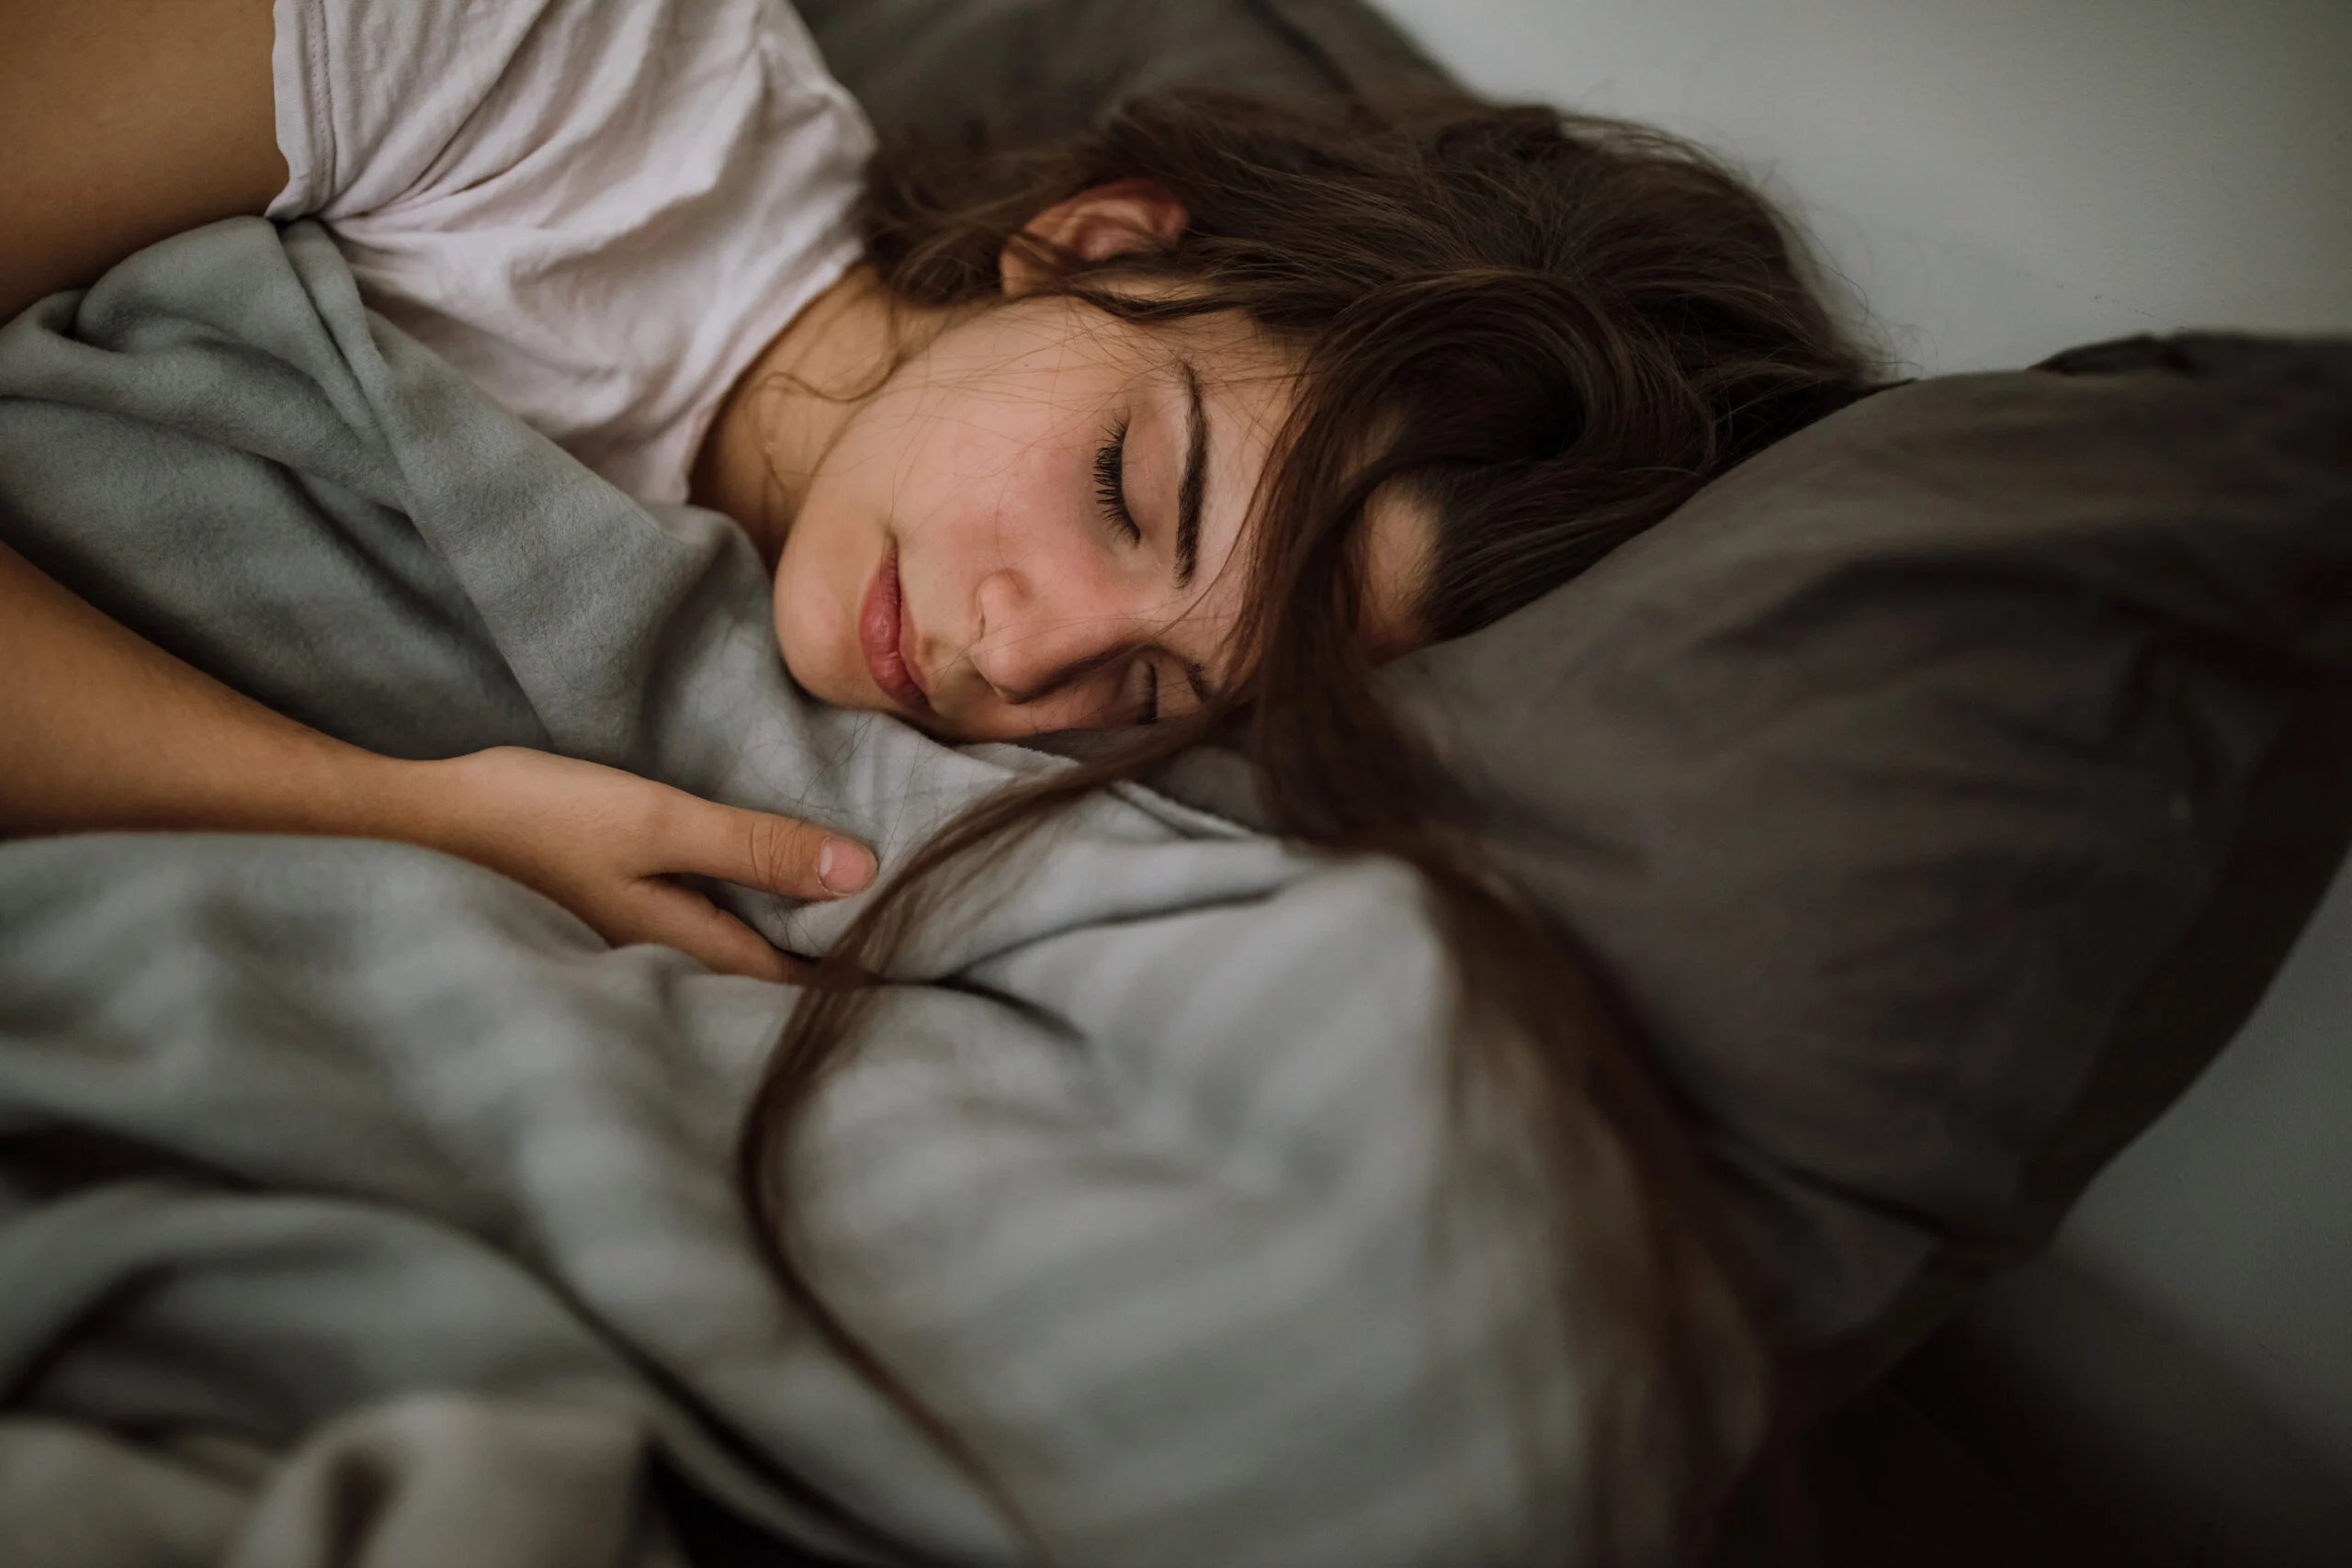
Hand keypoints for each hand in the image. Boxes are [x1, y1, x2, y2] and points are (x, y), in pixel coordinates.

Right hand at [405, 747, 874, 981]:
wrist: (402, 829)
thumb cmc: (528, 823)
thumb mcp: (653, 822)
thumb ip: (754, 847)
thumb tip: (862, 874)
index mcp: (680, 951)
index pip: (790, 987)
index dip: (853, 987)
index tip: (921, 985)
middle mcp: (655, 969)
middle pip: (755, 991)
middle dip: (819, 991)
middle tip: (900, 987)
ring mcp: (620, 955)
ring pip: (717, 972)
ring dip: (772, 967)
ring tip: (840, 959)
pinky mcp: (593, 929)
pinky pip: (679, 946)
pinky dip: (723, 940)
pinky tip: (737, 923)